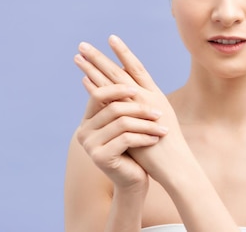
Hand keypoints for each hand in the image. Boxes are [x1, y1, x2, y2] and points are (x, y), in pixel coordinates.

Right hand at [74, 62, 167, 191]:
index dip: (118, 89)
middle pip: (114, 108)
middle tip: (159, 111)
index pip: (98, 95)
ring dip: (146, 124)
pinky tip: (156, 138)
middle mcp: (83, 131)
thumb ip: (121, 101)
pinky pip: (126, 139)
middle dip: (140, 109)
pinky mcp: (100, 158)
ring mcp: (89, 145)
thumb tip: (122, 65)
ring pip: (122, 123)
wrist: (134, 179)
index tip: (136, 88)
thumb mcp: (127, 122)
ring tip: (162, 127)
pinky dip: (144, 137)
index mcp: (87, 119)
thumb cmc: (133, 147)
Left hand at [76, 35, 188, 183]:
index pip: (136, 67)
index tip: (111, 39)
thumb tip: (129, 107)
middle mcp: (147, 94)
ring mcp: (140, 103)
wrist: (175, 163)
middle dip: (101, 57)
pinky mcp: (132, 116)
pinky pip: (111, 99)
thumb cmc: (167, 149)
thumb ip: (143, 112)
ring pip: (113, 80)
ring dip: (94, 67)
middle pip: (120, 70)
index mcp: (155, 94)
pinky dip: (97, 88)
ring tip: (79, 55)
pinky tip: (84, 79)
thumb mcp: (155, 123)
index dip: (123, 53)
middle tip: (84, 45)